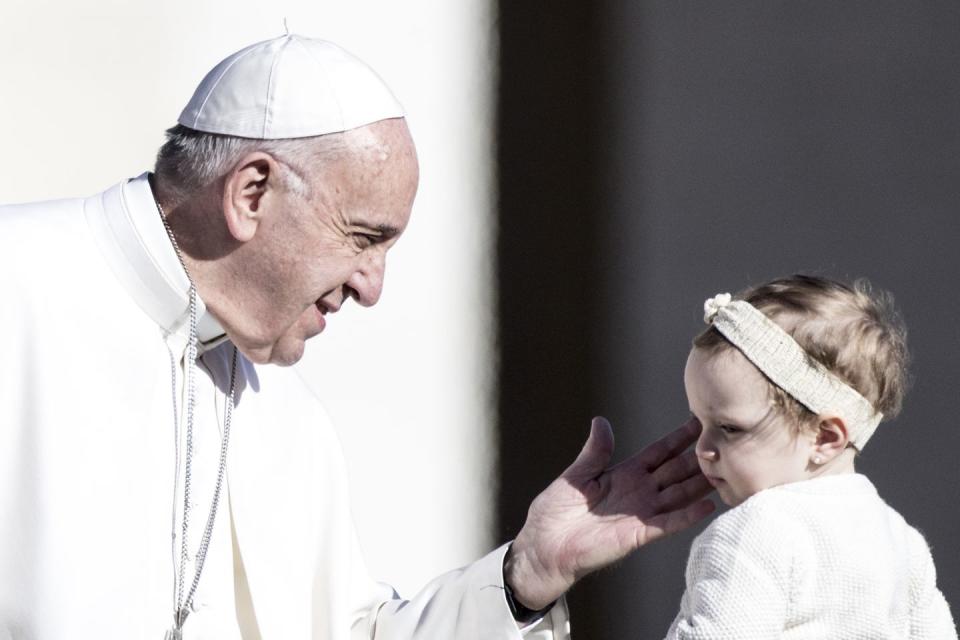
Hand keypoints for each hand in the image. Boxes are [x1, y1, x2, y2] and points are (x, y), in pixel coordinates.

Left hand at [504, 416, 713, 609]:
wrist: (544, 546)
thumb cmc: (555, 513)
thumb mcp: (576, 475)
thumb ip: (595, 451)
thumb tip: (601, 421)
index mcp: (624, 474)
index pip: (659, 453)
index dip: (678, 439)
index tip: (698, 422)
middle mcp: (639, 492)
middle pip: (676, 471)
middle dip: (698, 457)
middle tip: (723, 442)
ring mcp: (641, 513)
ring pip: (679, 495)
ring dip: (701, 484)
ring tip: (725, 470)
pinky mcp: (639, 534)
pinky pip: (669, 523)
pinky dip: (689, 515)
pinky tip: (708, 505)